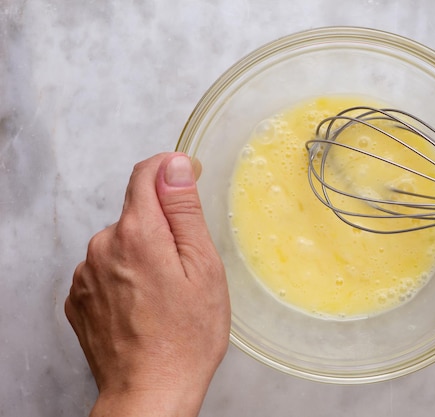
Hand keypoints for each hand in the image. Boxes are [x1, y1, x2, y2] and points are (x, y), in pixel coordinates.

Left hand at [65, 153, 230, 415]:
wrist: (150, 391)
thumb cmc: (186, 336)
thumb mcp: (202, 266)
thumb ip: (183, 210)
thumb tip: (173, 166)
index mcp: (138, 233)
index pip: (145, 174)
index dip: (168, 169)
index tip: (185, 177)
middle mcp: (102, 246)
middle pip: (135, 213)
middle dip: (161, 227)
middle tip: (186, 267)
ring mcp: (86, 274)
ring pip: (120, 243)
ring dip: (141, 254)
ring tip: (165, 294)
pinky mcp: (79, 297)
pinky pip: (105, 270)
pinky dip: (124, 277)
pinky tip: (143, 306)